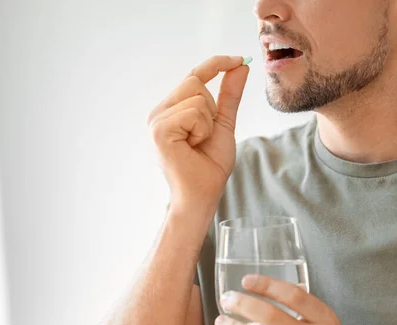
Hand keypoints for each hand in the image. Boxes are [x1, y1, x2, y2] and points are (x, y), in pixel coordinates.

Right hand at [147, 55, 249, 212]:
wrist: (202, 194)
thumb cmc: (209, 165)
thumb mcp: (223, 123)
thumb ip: (229, 95)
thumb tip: (240, 67)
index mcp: (171, 110)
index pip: (192, 76)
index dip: (215, 64)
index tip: (238, 59)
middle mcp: (159, 112)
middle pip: (194, 82)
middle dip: (212, 108)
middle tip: (205, 135)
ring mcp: (156, 121)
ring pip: (196, 96)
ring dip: (208, 122)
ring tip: (197, 143)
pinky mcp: (159, 130)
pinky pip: (193, 111)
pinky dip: (202, 129)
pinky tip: (192, 146)